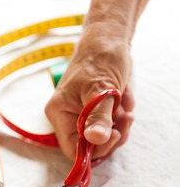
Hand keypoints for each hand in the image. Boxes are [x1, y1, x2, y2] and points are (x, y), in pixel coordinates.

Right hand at [45, 22, 133, 161]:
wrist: (109, 37)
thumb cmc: (100, 57)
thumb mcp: (101, 89)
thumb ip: (98, 117)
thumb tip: (95, 140)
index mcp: (60, 113)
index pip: (73, 149)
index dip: (95, 149)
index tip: (115, 135)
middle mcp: (67, 117)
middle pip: (90, 145)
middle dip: (111, 134)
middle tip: (126, 119)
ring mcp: (81, 114)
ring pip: (103, 136)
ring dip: (120, 123)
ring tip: (125, 103)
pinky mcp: (95, 110)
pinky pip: (110, 124)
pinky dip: (121, 113)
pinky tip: (123, 95)